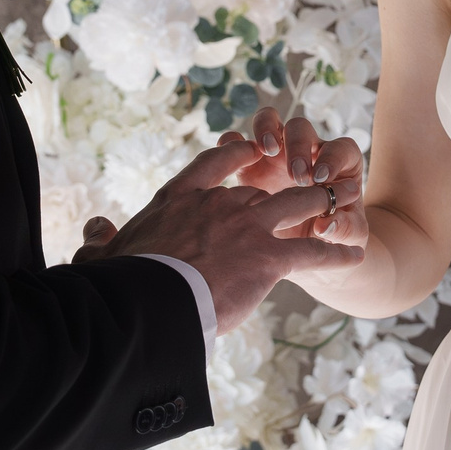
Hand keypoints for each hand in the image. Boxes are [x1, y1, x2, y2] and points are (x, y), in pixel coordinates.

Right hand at [71, 137, 361, 331]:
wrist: (147, 301)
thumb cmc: (122, 281)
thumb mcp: (105, 256)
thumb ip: (101, 240)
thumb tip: (94, 228)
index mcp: (179, 199)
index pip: (212, 165)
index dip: (235, 155)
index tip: (249, 148)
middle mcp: (219, 204)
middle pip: (263, 188)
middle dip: (286, 188)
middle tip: (307, 186)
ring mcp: (248, 227)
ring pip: (297, 206)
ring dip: (322, 204)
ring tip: (343, 204)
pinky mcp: (269, 258)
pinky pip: (313, 250)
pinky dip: (337, 251)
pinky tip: (356, 254)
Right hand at [216, 105, 366, 247]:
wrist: (304, 253)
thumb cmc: (335, 235)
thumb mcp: (347, 237)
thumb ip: (345, 229)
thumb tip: (327, 224)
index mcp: (339, 163)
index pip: (340, 148)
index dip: (333, 158)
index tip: (323, 179)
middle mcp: (308, 151)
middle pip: (301, 129)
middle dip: (299, 147)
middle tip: (297, 177)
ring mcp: (277, 155)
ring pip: (269, 121)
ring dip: (267, 130)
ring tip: (266, 151)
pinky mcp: (250, 166)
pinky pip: (236, 142)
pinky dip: (231, 141)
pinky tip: (229, 156)